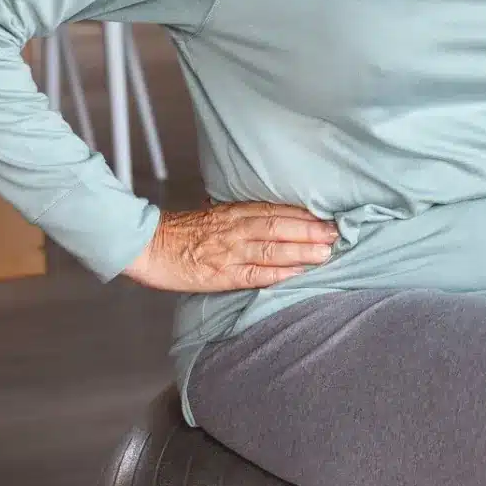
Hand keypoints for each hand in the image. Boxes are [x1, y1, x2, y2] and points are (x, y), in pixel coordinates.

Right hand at [124, 202, 339, 292]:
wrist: (148, 246)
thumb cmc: (180, 232)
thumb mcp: (214, 215)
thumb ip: (241, 215)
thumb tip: (271, 216)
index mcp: (233, 213)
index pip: (275, 210)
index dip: (304, 214)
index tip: (329, 216)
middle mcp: (235, 230)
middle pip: (280, 227)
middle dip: (311, 231)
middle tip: (337, 234)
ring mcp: (229, 253)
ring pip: (272, 249)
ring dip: (302, 251)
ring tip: (326, 253)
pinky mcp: (221, 274)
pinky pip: (254, 274)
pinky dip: (278, 273)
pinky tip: (297, 273)